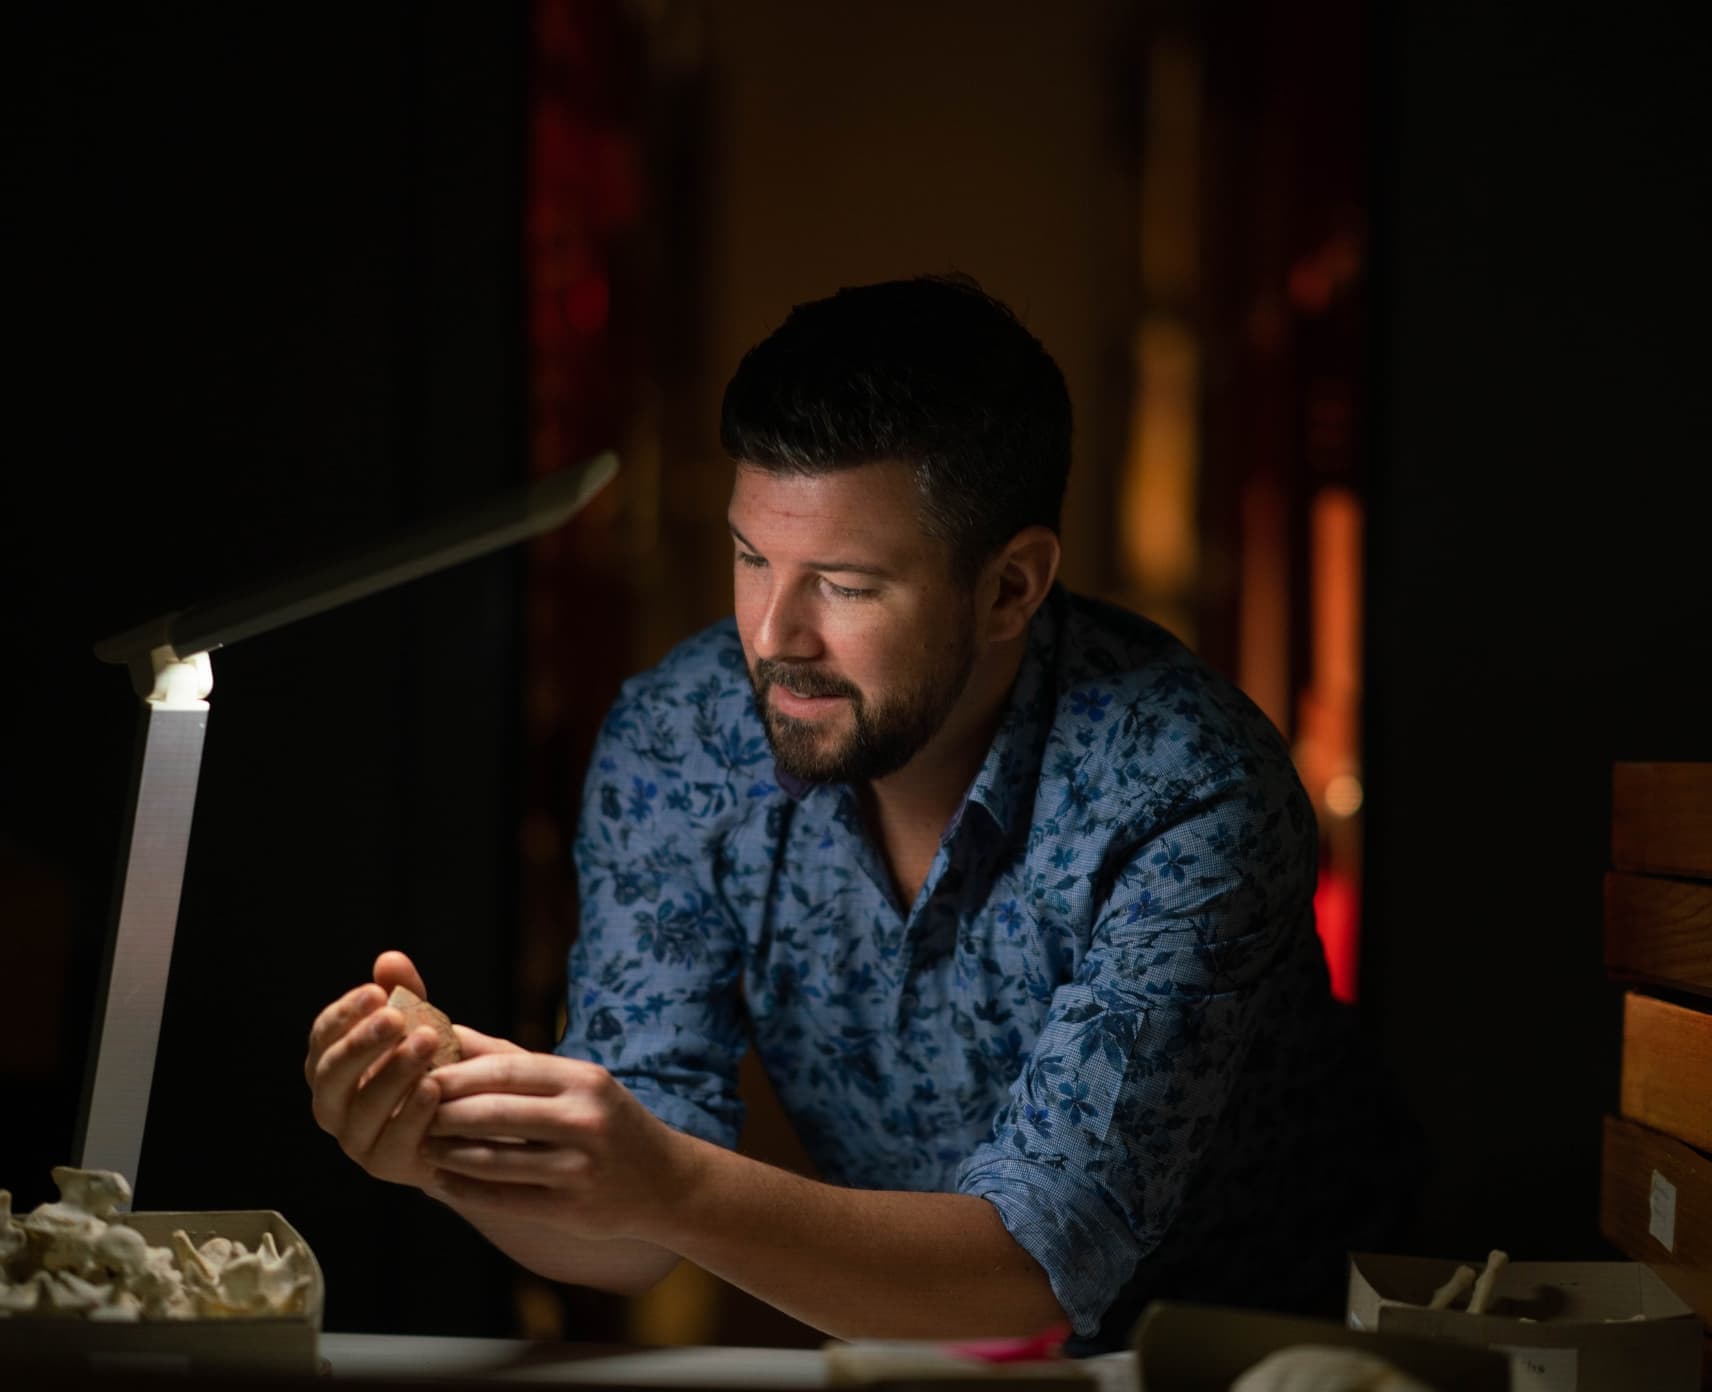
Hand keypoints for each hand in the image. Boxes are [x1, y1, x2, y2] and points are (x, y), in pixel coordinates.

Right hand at [305, 950, 522, 1189]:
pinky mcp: (387, 1165)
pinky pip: (393, 1141)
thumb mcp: (421, 1023)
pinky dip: (412, 1113)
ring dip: (393, 1072)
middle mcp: (334, 1105)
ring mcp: (357, 1139)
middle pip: (331, 1075)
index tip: (376, 992)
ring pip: (361, 1108)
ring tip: (426, 1041)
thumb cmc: (434, 1065)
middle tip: (395, 1017)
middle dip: (361, 1043)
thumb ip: (405, 993)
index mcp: (332, 1066)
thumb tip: (390, 959)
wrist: (466, 1122)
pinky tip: (434, 1086)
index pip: (322, 1038)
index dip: (344, 1015)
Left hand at [421, 1052, 696, 1243]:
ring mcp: (579, 1167)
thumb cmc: (608, 1122)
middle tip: (408, 1112)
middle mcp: (585, 1120)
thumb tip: (451, 1033)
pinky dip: (466, 1190)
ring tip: (421, 1147)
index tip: (418, 1075)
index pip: (507, 1070)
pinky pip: (504, 1199)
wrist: (665, 1181)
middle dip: (444, 1113)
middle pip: (494, 1113)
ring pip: (494, 1160)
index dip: (456, 1074)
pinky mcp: (571, 1209)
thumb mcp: (576, 1083)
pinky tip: (444, 1182)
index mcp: (583, 1080)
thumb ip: (515, 1060)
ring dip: (449, 1154)